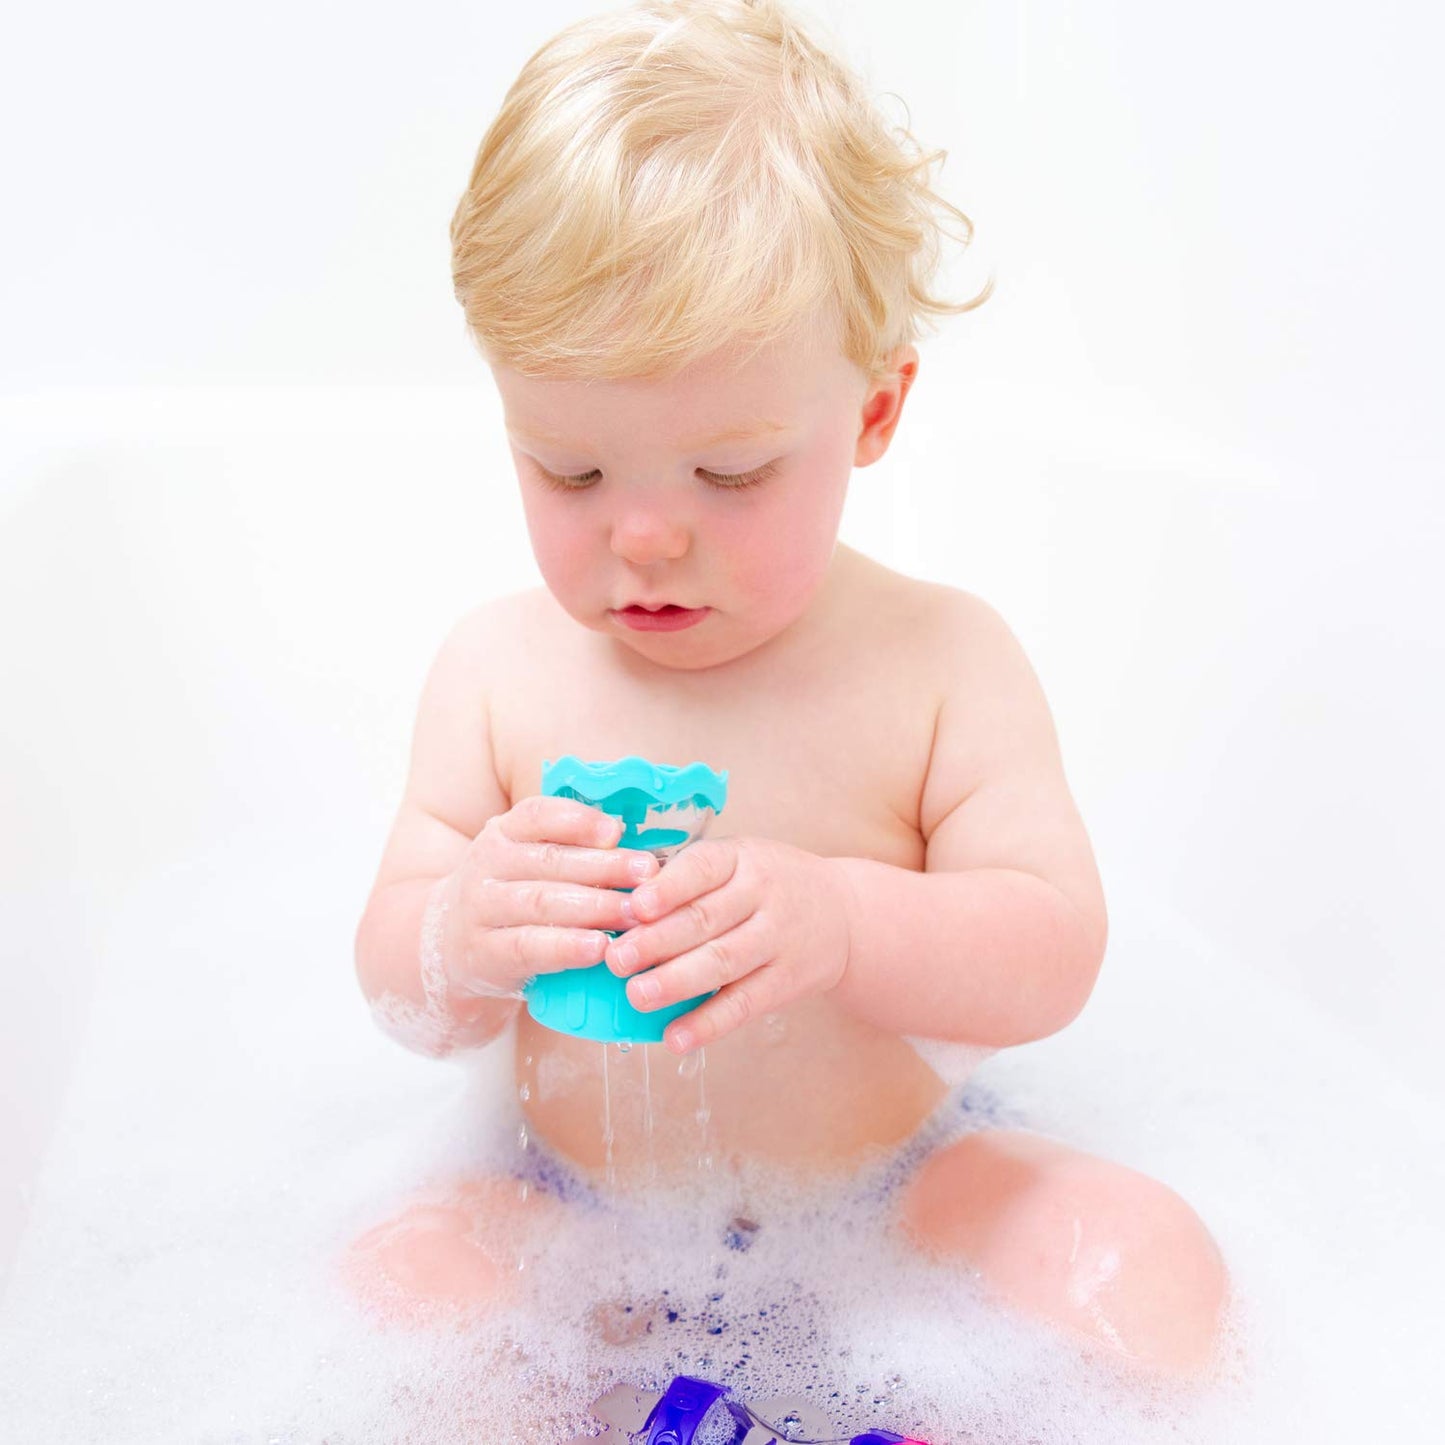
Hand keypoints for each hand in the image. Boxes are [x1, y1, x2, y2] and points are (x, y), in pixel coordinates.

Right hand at [437, 796, 660, 1000]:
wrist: (447, 943)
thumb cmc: (511, 895)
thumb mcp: (527, 860)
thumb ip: (569, 847)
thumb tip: (628, 839)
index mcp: (503, 832)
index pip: (538, 815)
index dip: (578, 821)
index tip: (617, 831)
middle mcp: (486, 864)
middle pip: (550, 861)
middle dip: (605, 867)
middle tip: (647, 874)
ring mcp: (481, 908)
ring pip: (543, 902)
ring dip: (595, 908)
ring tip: (634, 913)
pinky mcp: (483, 952)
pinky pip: (528, 947)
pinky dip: (566, 947)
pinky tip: (599, 948)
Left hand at [601, 836, 853, 1052]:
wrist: (844, 914)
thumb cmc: (768, 885)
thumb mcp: (737, 861)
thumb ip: (686, 877)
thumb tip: (619, 900)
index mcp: (741, 857)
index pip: (702, 868)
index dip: (667, 888)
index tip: (634, 906)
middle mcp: (763, 895)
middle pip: (706, 919)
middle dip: (657, 941)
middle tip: (617, 960)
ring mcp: (778, 940)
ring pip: (724, 962)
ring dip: (676, 982)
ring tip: (637, 995)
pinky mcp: (786, 981)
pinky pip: (744, 1004)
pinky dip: (708, 1023)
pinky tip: (675, 1037)